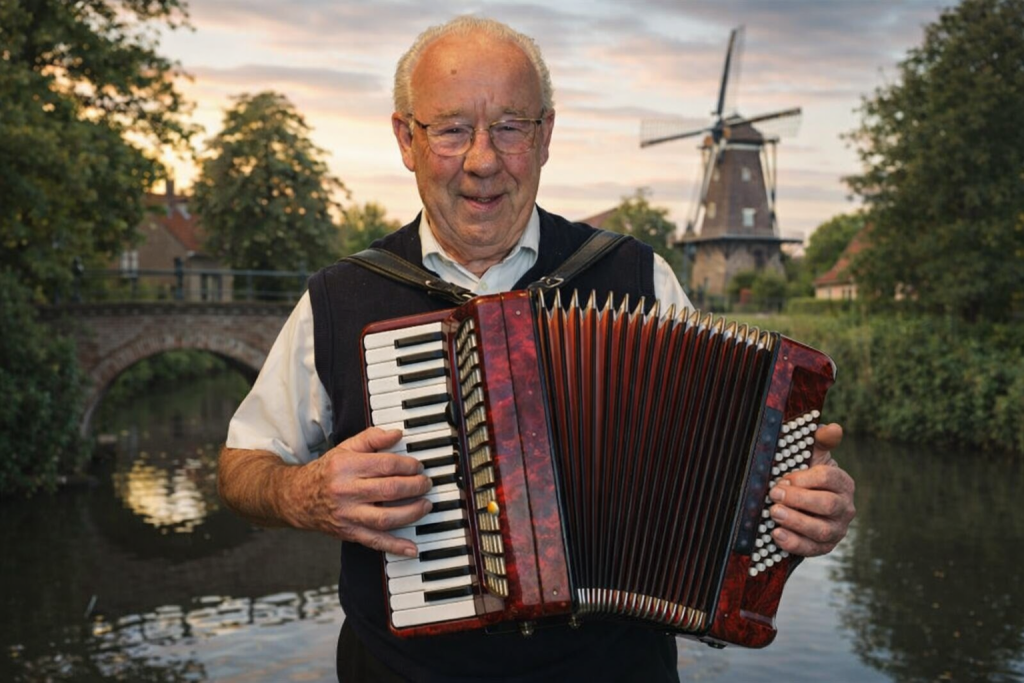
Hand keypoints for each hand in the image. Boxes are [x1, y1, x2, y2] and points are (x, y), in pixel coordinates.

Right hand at [290, 427, 432, 556]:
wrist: (298, 498)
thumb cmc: (327, 472)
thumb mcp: (345, 448)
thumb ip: (371, 438)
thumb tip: (397, 434)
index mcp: (346, 466)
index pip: (386, 465)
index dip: (408, 465)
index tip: (418, 466)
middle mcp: (346, 491)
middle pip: (389, 490)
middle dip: (415, 487)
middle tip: (426, 484)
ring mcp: (348, 515)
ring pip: (385, 518)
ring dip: (412, 513)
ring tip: (426, 505)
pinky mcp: (349, 533)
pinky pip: (375, 542)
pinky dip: (396, 546)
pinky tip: (412, 548)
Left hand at [767, 423, 855, 556]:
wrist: (805, 506)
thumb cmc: (807, 477)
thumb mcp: (812, 457)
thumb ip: (819, 441)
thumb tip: (832, 428)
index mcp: (843, 483)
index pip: (829, 478)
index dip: (805, 478)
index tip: (784, 477)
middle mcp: (845, 508)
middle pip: (827, 505)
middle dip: (799, 500)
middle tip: (774, 494)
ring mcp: (837, 530)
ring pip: (821, 530)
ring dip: (795, 521)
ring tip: (773, 512)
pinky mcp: (824, 547)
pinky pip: (811, 549)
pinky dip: (793, 543)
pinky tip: (776, 534)